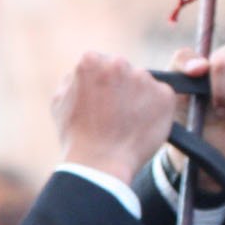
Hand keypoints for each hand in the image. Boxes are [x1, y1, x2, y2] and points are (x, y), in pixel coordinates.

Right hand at [51, 52, 175, 180]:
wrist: (101, 163)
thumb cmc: (77, 136)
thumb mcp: (60, 101)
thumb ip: (73, 79)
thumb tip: (84, 73)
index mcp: (91, 61)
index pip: (101, 63)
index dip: (101, 84)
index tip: (100, 101)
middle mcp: (119, 64)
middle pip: (123, 70)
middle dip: (121, 87)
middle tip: (114, 113)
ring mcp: (144, 79)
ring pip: (143, 83)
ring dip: (138, 97)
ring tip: (126, 123)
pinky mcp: (165, 95)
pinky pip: (161, 98)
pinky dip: (155, 110)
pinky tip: (141, 126)